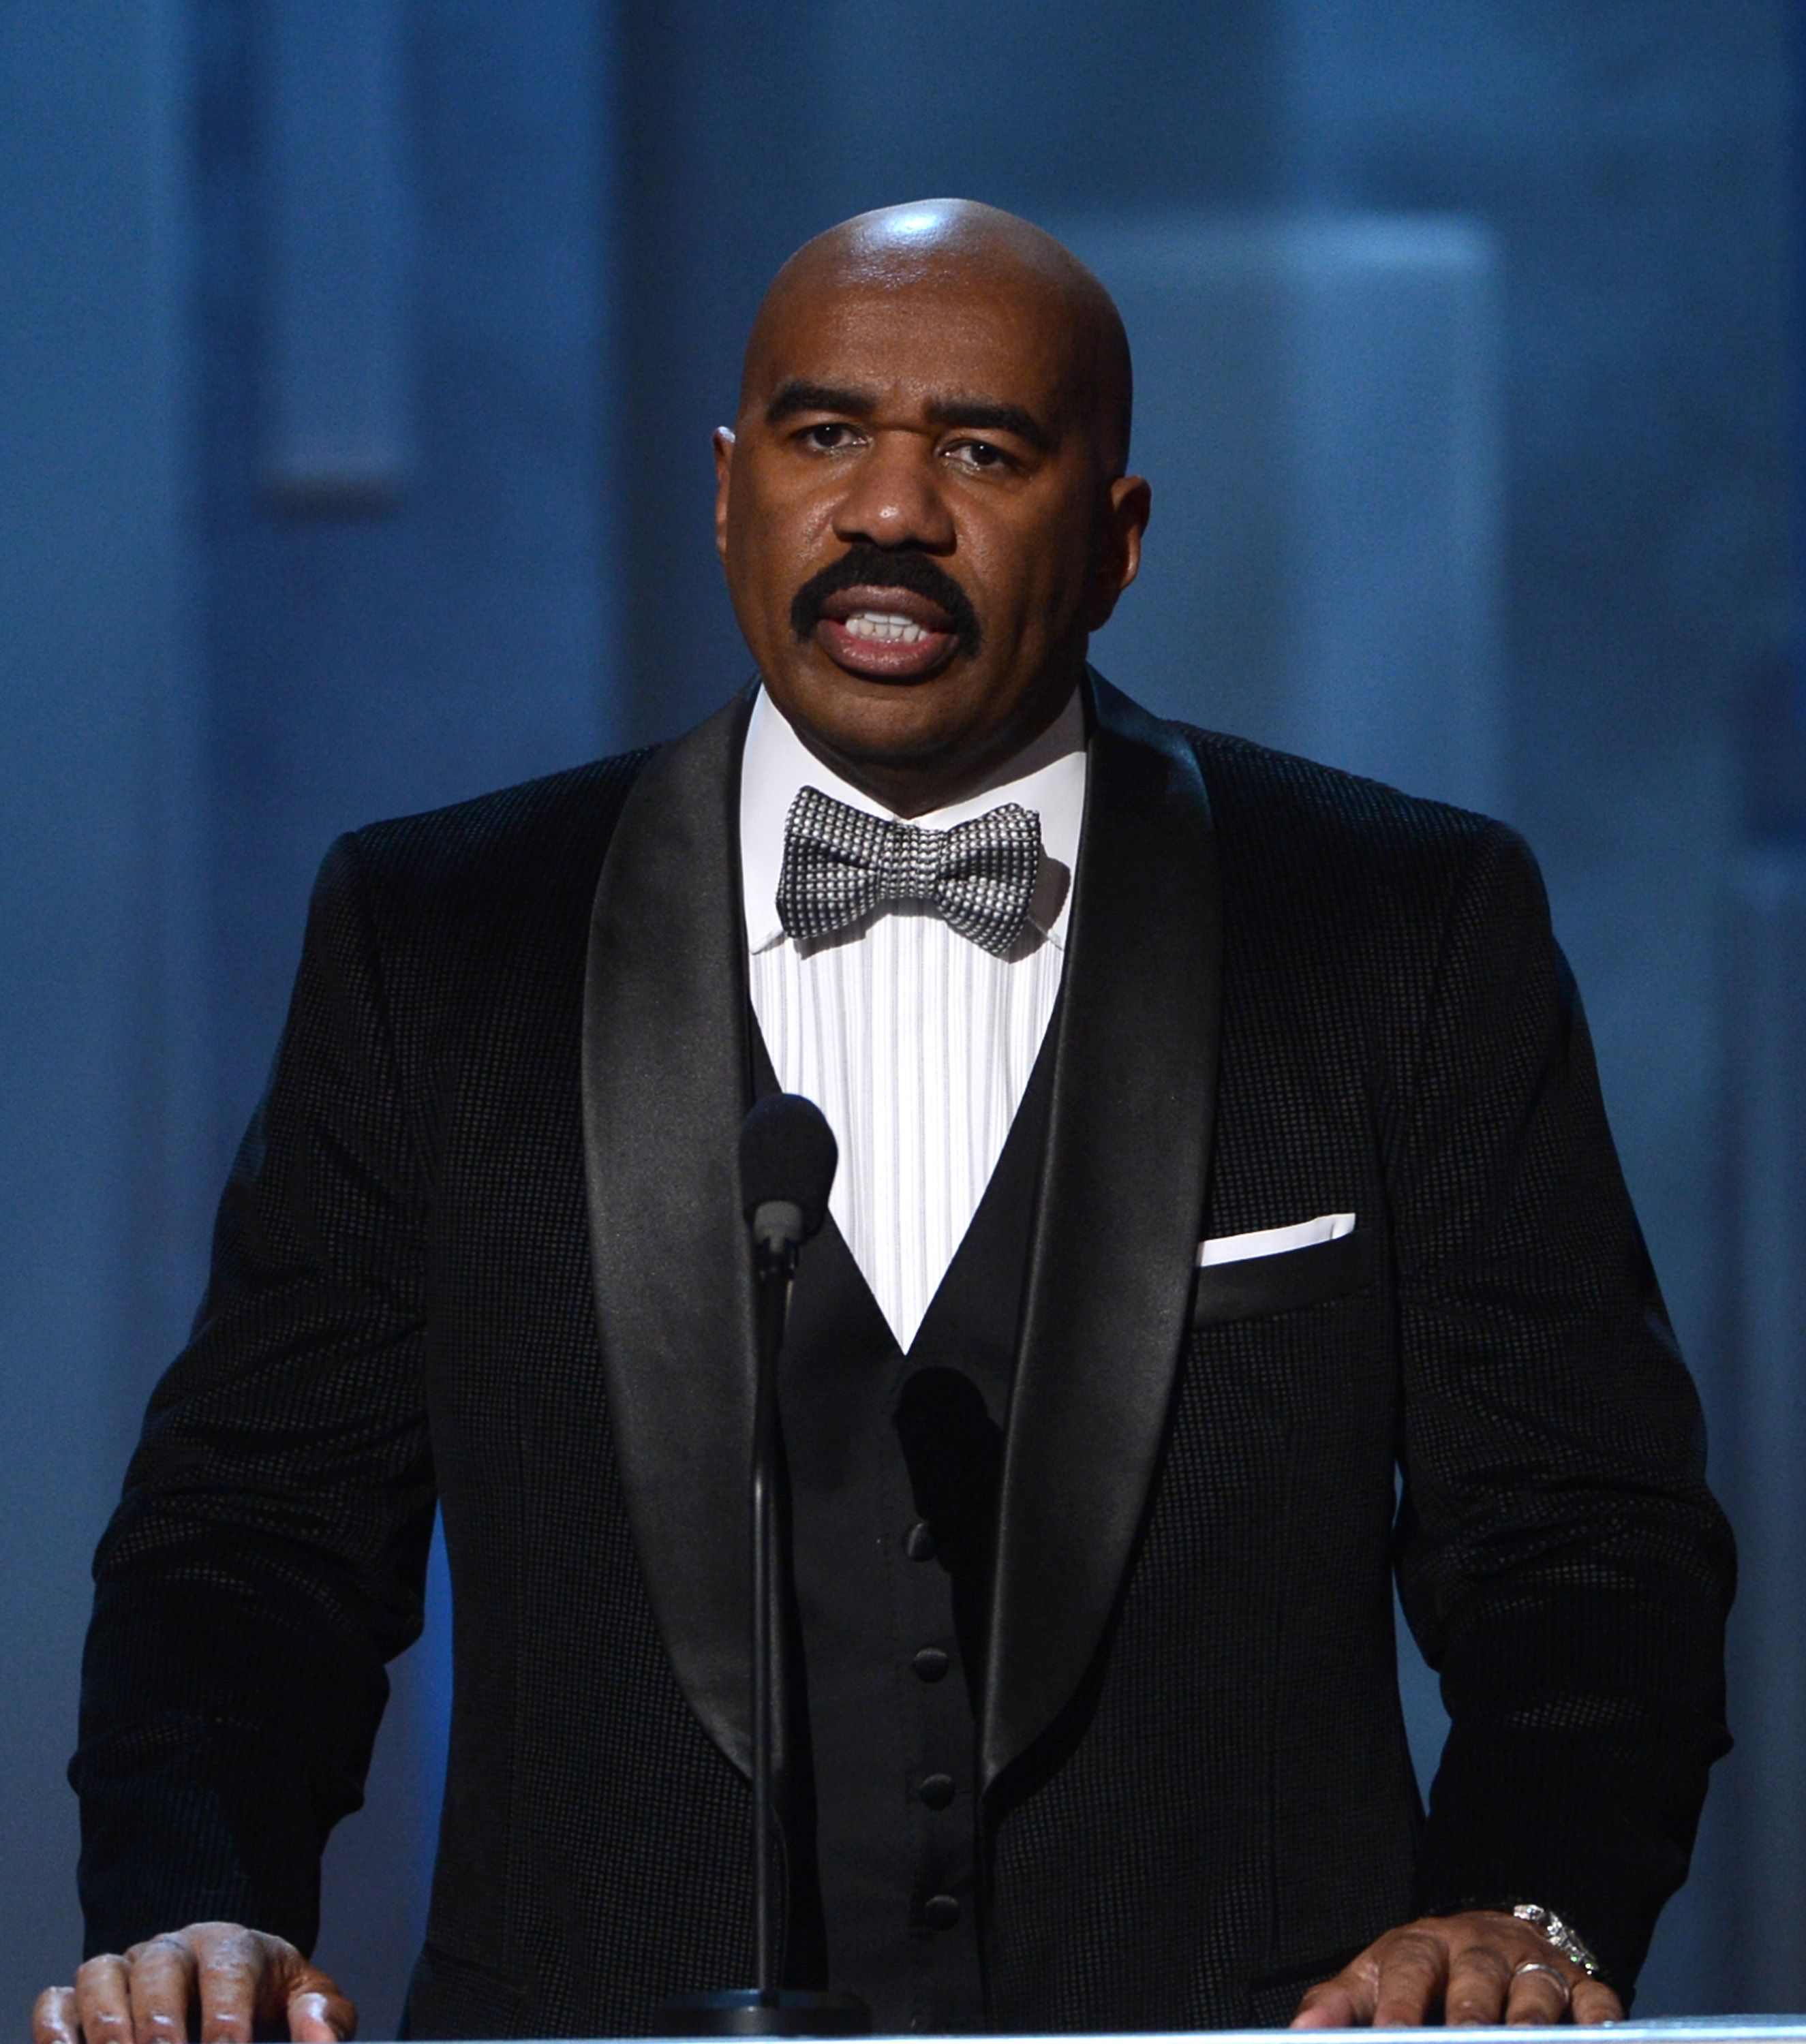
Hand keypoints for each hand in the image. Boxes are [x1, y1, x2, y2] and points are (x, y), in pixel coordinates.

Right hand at [33, 1922, 354, 2043]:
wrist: (230, 1991)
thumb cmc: (267, 2003)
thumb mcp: (307, 2004)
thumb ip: (325, 2019)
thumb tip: (318, 2039)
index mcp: (233, 1945)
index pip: (228, 1968)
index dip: (226, 2017)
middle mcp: (173, 1949)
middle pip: (159, 1968)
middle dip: (161, 2022)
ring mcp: (124, 1969)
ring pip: (102, 1975)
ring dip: (107, 2026)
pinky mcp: (83, 1998)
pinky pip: (56, 2000)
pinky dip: (56, 2030)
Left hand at [1290, 1910, 1625, 2026]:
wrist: (1492, 1930)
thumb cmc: (1425, 1970)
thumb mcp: (1377, 1975)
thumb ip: (1338, 2003)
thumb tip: (1300, 2032)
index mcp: (1422, 1947)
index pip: (1409, 1972)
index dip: (1401, 2007)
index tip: (1391, 2037)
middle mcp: (1479, 1951)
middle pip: (1477, 1979)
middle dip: (1473, 2016)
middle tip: (1467, 2041)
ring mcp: (1533, 1965)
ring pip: (1536, 1989)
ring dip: (1533, 2019)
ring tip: (1527, 2041)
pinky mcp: (1582, 1984)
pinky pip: (1596, 2001)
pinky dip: (1598, 2021)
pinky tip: (1596, 2037)